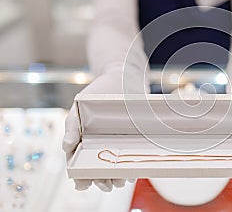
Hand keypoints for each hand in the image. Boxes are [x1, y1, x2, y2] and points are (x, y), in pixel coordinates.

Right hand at [62, 68, 146, 190]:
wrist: (123, 77)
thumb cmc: (97, 93)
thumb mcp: (79, 106)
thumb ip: (72, 126)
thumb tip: (66, 147)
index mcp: (85, 141)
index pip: (80, 165)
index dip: (81, 177)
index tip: (83, 184)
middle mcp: (101, 145)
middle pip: (100, 170)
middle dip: (101, 181)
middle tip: (105, 184)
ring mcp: (118, 144)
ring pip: (116, 168)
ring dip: (117, 179)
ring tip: (119, 181)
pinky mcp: (135, 140)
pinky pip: (132, 158)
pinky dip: (132, 168)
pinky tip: (133, 172)